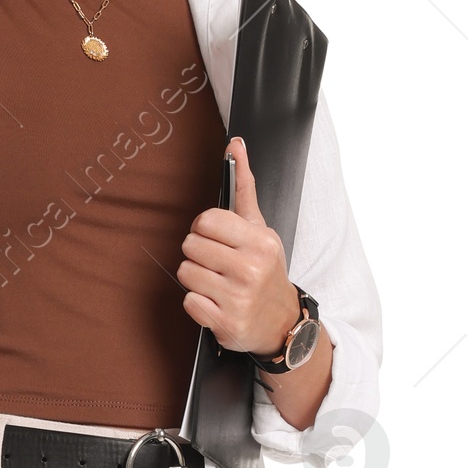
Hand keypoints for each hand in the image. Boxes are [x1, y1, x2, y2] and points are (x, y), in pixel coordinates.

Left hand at [177, 139, 297, 355]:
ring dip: (195, 279)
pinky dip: (197, 304)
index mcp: (260, 242)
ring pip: (185, 273)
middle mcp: (251, 269)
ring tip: (216, 283)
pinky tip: (215, 303)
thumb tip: (235, 144)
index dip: (203, 229)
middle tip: (216, 264)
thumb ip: (244, 186)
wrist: (281, 321)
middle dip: (198, 254)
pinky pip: (188, 302)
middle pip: (190, 246)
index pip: (206, 221)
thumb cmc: (265, 271)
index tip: (215, 239)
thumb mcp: (259, 227)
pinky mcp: (226, 323)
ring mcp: (238, 298)